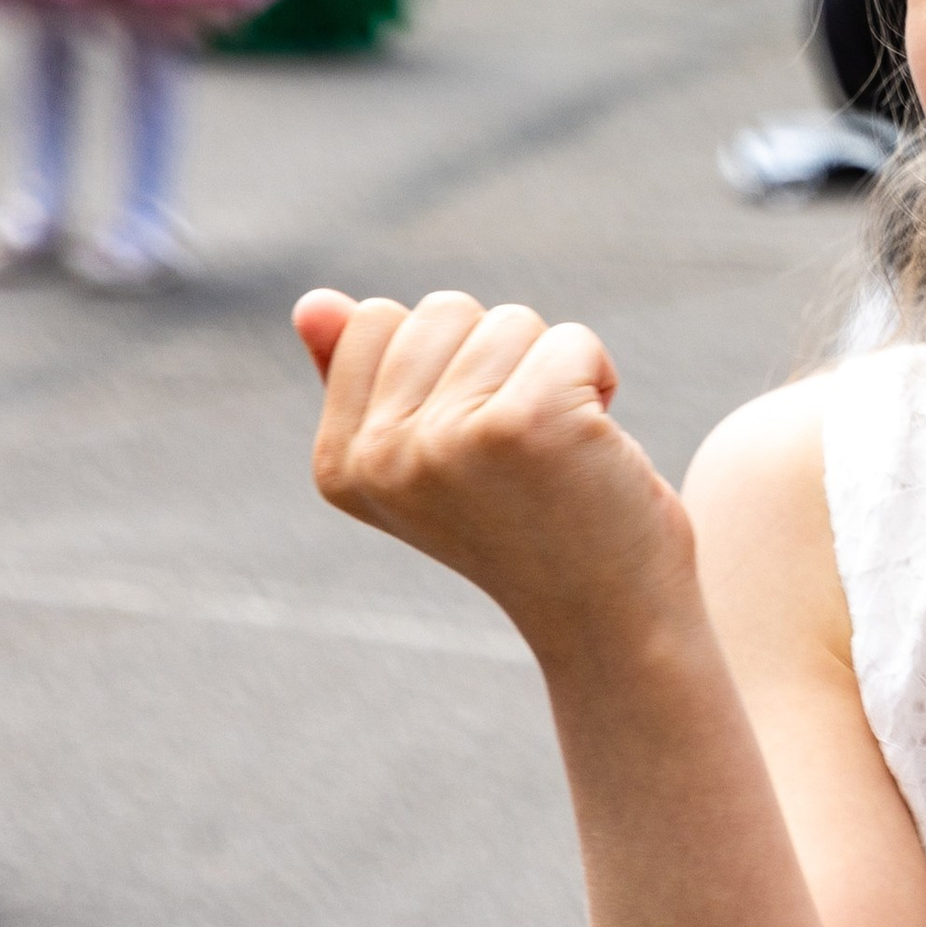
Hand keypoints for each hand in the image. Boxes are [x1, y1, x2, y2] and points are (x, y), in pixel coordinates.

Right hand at [294, 287, 698, 660]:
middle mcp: (381, 457)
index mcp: (342, 464)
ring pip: (509, 319)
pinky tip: (597, 447)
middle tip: (525, 453)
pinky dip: (600, 378)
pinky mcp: (523, 424)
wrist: (611, 622)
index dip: (447, 363)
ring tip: (560, 453)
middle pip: (440, 309)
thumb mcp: (431, 456)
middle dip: (500, 359)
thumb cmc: (530, 529)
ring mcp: (447, 440)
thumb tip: (315, 304)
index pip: (374, 321)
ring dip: (552, 371)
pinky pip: (571, 339)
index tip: (475, 444)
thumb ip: (366, 382)